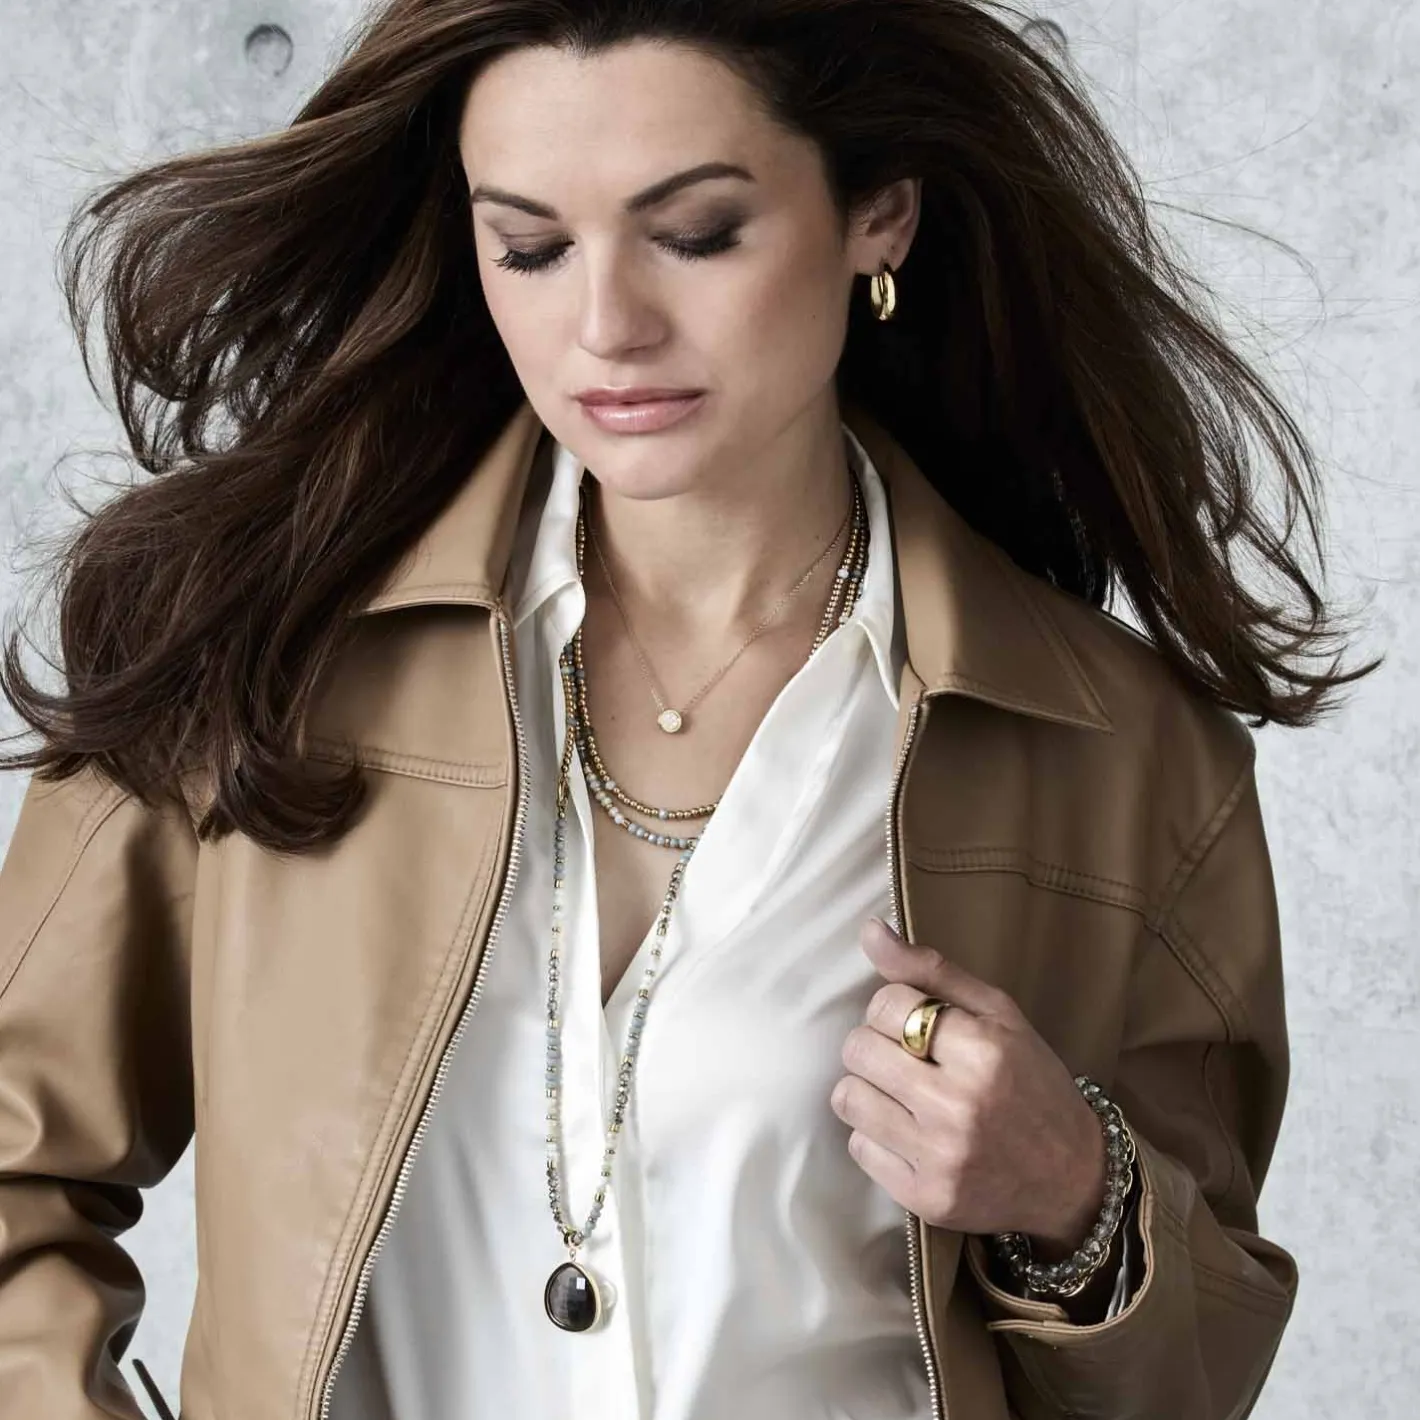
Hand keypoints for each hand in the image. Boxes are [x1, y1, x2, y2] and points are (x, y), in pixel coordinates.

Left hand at [829, 917, 1107, 1251]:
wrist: (1073, 1178)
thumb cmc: (1032, 1082)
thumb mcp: (999, 1014)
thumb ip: (931, 969)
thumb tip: (868, 929)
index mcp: (984, 1051)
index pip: (887, 1005)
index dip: (892, 1008)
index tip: (915, 1023)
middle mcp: (960, 1105)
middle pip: (858, 1049)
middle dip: (874, 1045)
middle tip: (904, 1058)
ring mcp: (941, 1157)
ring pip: (847, 1097)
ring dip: (868, 1090)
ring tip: (902, 1094)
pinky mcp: (925, 1198)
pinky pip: (858, 1148)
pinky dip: (875, 1136)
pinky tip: (910, 1134)